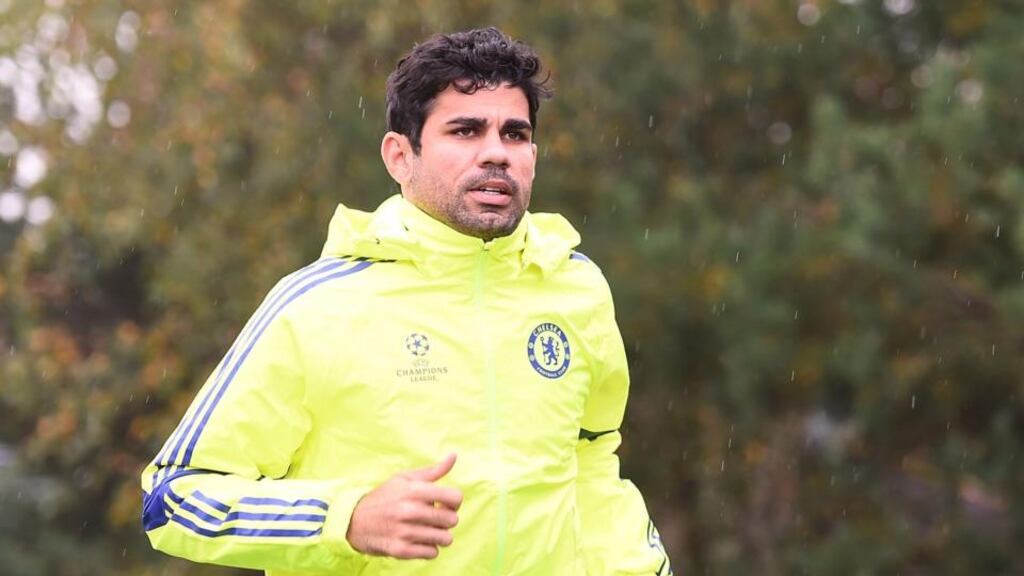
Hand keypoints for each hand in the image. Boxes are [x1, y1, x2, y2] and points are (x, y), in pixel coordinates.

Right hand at [346, 453, 462, 559]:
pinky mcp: (400, 550)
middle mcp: (409, 510)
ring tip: (428, 530)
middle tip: (434, 518)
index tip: (444, 503)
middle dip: (447, 520)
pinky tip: (419, 541)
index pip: (455, 498)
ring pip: (445, 539)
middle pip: (452, 520)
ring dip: (440, 536)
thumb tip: (453, 456)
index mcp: (413, 490)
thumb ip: (432, 471)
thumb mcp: (404, 479)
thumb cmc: (384, 498)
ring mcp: (404, 531)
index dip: (454, 501)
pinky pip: (432, 553)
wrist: (353, 521)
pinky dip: (429, 548)